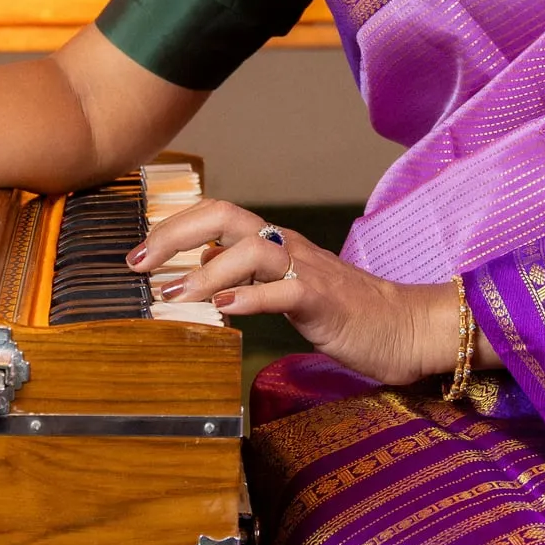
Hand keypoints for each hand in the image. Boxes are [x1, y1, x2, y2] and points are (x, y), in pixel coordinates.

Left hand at [131, 200, 468, 388]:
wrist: (408, 328)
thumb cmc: (347, 313)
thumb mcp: (286, 290)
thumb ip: (248, 276)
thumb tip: (203, 269)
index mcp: (275, 243)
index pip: (216, 216)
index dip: (172, 228)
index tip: (136, 254)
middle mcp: (287, 246)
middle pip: (224, 216)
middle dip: (174, 234)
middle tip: (136, 262)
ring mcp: (307, 270)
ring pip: (251, 249)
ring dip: (206, 271)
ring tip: (174, 294)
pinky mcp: (325, 299)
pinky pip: (285, 291)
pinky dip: (251, 297)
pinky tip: (225, 310)